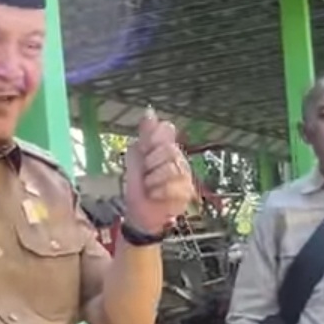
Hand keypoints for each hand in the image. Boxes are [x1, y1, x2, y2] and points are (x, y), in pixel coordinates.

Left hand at [123, 108, 193, 235]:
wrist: (139, 212)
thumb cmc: (139, 184)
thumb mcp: (136, 156)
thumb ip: (146, 134)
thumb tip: (150, 111)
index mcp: (166, 146)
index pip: (166, 129)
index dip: (152, 140)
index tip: (144, 152)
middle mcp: (179, 158)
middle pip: (168, 149)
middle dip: (150, 164)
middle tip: (146, 174)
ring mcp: (185, 175)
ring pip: (170, 169)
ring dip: (152, 180)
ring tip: (150, 187)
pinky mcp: (187, 193)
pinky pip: (172, 187)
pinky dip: (157, 193)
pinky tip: (155, 196)